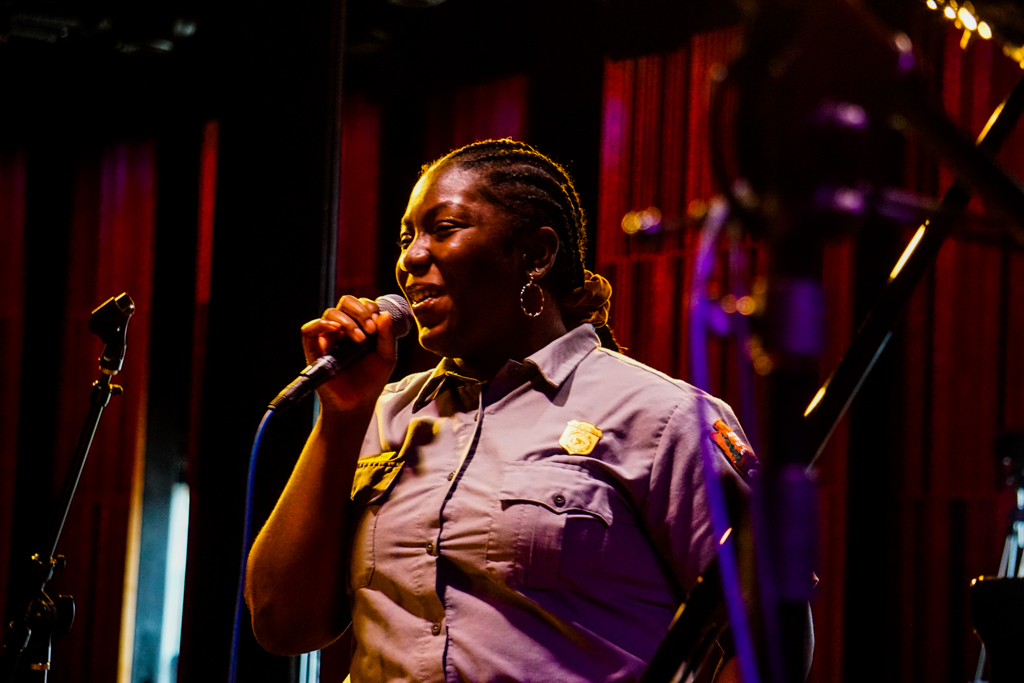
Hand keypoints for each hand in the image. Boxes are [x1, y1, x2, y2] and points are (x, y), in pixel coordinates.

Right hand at [300, 295, 399, 413]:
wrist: (358, 403)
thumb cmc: (371, 380)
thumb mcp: (387, 357)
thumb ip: (388, 336)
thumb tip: (384, 313)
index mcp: (360, 326)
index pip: (362, 304)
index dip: (370, 309)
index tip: (378, 326)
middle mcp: (342, 329)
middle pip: (346, 302)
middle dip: (360, 310)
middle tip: (370, 329)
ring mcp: (327, 338)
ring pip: (331, 313)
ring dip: (347, 321)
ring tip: (359, 338)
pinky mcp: (314, 349)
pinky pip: (309, 330)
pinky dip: (321, 324)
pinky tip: (336, 330)